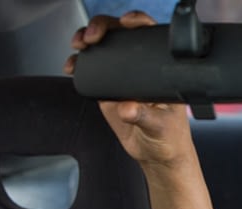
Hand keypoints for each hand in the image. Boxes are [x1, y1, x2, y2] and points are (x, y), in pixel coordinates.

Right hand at [64, 11, 192, 167]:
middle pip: (121, 35)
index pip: (151, 36)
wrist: (155, 154)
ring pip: (102, 48)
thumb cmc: (169, 138)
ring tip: (79, 46)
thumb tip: (127, 108)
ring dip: (86, 40)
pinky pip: (89, 69)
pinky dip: (78, 63)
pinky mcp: (107, 89)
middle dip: (103, 27)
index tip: (127, 23)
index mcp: (160, 70)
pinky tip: (72, 66)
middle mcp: (141, 68)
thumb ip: (145, 117)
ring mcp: (122, 77)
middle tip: (92, 38)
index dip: (138, 22)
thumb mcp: (160, 127)